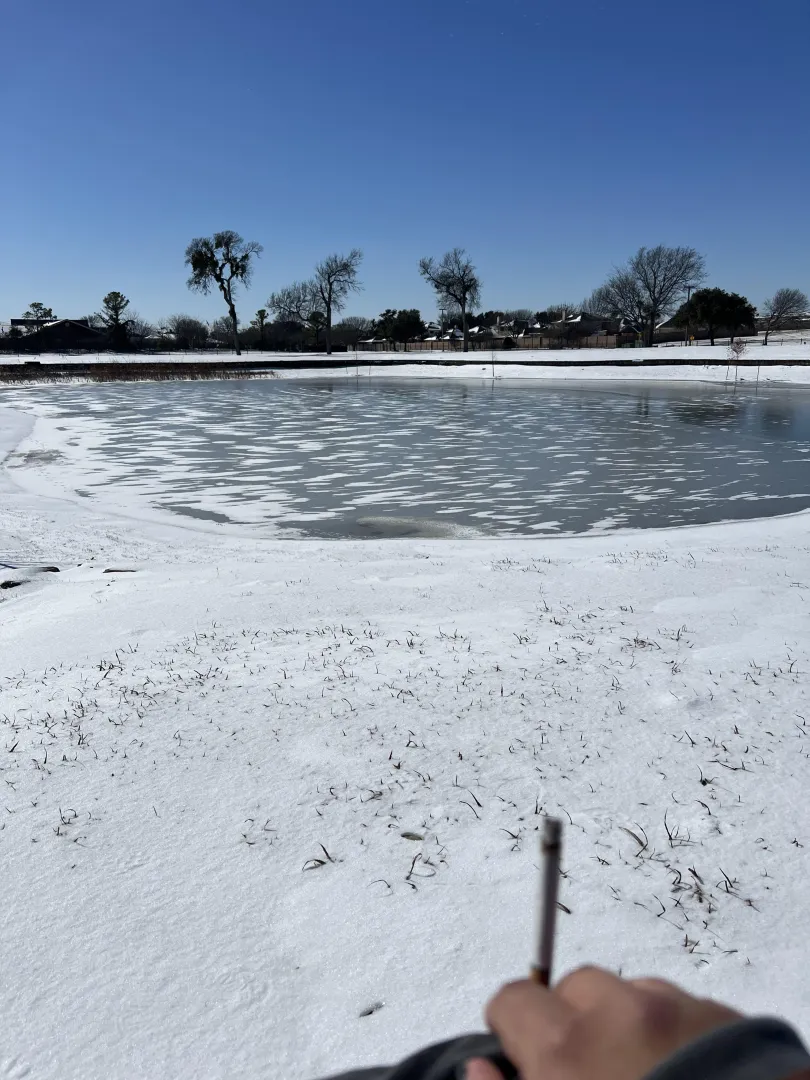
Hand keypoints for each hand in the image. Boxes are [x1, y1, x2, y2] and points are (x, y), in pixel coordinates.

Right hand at [466, 965, 740, 1079]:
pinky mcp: (726, 1019)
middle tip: (591, 1074)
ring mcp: (676, 1009)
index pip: (511, 999)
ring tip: (647, 1079)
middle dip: (576, 1023)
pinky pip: (685, 1007)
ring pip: (633, 994)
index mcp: (565, 1049)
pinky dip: (678, 1032)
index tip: (524, 1056)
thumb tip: (478, 1069)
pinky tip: (688, 1078)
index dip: (513, 1030)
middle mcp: (616, 1013)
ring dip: (629, 1023)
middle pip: (575, 988)